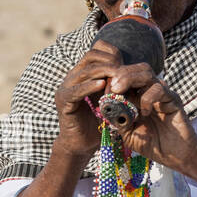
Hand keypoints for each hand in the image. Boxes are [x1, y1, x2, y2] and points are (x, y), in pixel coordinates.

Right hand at [52, 43, 131, 159]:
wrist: (81, 144)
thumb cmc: (97, 122)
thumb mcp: (110, 99)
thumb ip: (116, 85)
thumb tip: (133, 72)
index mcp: (82, 74)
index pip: (96, 52)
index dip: (111, 55)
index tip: (125, 65)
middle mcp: (72, 77)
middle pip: (90, 57)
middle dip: (109, 62)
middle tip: (123, 71)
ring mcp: (65, 88)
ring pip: (84, 71)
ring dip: (103, 73)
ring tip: (117, 78)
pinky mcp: (63, 101)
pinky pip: (75, 90)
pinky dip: (89, 86)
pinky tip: (102, 86)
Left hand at [103, 62, 196, 171]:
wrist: (173, 156)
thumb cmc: (151, 143)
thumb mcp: (127, 132)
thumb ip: (116, 118)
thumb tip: (103, 105)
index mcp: (138, 95)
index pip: (126, 76)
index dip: (113, 80)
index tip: (102, 91)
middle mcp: (150, 90)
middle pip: (136, 69)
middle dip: (120, 74)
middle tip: (111, 87)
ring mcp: (162, 93)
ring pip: (146, 73)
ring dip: (129, 79)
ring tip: (119, 90)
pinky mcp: (173, 99)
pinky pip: (159, 89)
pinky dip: (147, 98)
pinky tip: (144, 112)